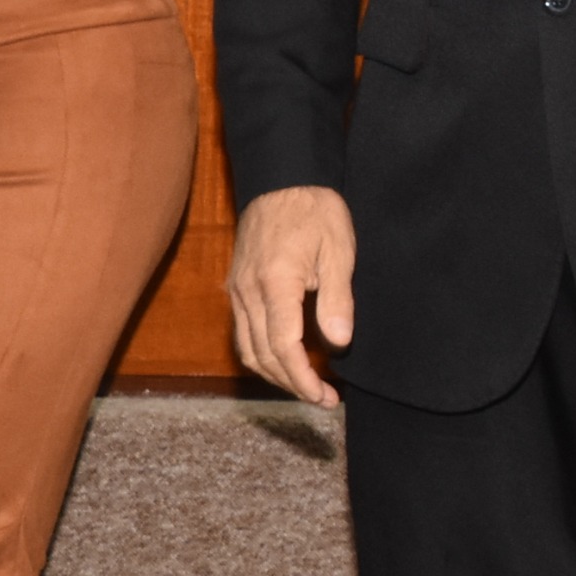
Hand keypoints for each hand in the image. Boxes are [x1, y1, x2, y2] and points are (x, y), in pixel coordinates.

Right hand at [227, 184, 355, 405]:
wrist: (282, 177)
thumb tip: (338, 343)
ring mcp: (237, 289)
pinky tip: (285, 357)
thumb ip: (337, 300)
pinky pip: (243, 332)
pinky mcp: (236, 286)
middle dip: (291, 384)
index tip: (324, 396)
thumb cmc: (315, 210)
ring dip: (274, 374)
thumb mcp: (339, 251)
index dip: (302, 378)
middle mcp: (248, 291)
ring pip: (247, 348)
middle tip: (323, 399)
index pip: (283, 347)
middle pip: (262, 355)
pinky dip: (262, 353)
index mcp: (275, 283)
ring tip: (305, 385)